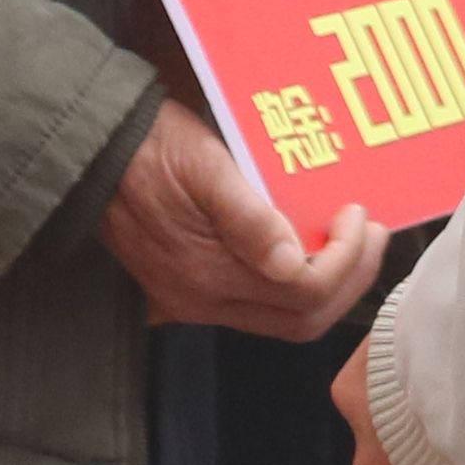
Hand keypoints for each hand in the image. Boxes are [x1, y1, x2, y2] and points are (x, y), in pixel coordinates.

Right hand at [99, 100, 385, 338]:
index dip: (347, 259)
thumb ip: (248, 217)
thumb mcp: (204, 164)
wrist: (93, 149)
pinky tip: (306, 249)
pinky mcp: (189, 289)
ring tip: (349, 241)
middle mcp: (202, 299)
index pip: (305, 291)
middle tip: (372, 234)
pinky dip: (296, 285)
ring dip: (328, 285)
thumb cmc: (151, 146)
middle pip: (303, 318)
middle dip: (350, 278)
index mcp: (207, 272)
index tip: (359, 216)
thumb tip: (294, 261)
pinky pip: (259, 307)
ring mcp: (194, 300)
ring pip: (284, 318)